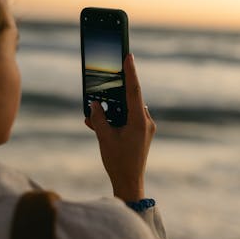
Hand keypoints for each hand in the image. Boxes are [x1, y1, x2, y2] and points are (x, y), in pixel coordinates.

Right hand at [85, 54, 155, 201]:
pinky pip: (127, 119)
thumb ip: (98, 118)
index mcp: (139, 121)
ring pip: (127, 109)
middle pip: (130, 99)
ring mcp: (144, 127)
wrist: (129, 183)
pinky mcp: (141, 133)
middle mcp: (145, 121)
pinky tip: (97, 121)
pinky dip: (114, 118)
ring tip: (94, 109)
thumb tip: (94, 103)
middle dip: (115, 92)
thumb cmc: (118, 161)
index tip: (128, 55)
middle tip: (105, 79)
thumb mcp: (104, 137)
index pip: (134, 90)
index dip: (130, 72)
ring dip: (112, 108)